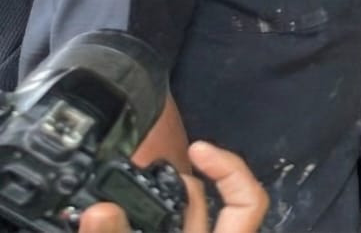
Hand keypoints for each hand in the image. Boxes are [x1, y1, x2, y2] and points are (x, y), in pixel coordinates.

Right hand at [80, 141, 267, 232]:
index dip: (229, 169)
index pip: (247, 202)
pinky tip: (114, 215)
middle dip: (176, 181)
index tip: (198, 149)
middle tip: (139, 170)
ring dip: (156, 200)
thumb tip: (100, 210)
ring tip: (121, 187)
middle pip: (205, 203)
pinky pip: (165, 228)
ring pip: (181, 218)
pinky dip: (145, 219)